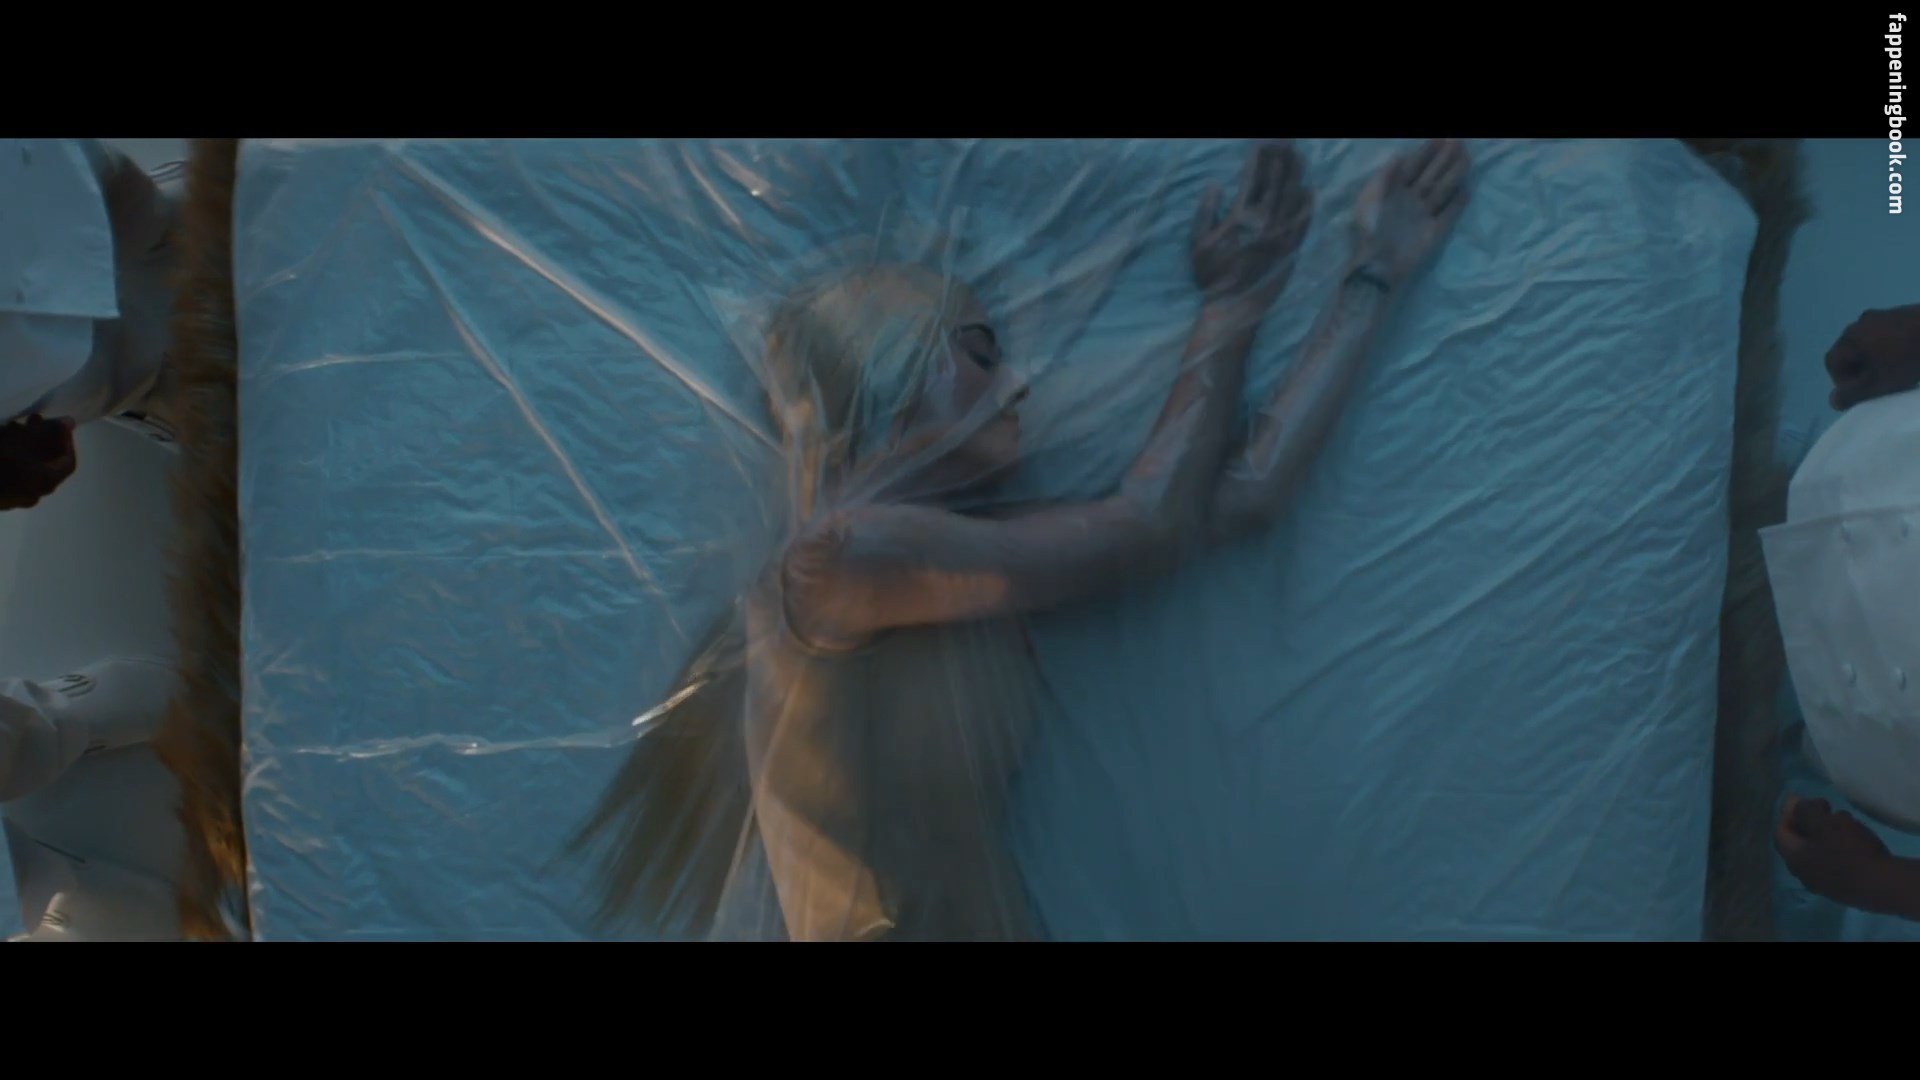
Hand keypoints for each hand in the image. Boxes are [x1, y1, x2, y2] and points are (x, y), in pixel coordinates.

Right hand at [0, 415, 77, 510]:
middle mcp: (32, 496)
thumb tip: (70, 422)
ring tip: (13, 426)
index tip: (59, 425)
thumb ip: (48, 430)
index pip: (68, 463)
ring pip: (26, 469)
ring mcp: (11, 500)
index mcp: (44, 482)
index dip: (66, 441)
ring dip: (25, 446)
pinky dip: (11, 459)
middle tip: (34, 419)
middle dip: (42, 439)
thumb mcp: (21, 438)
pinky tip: (1, 440)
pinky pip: (11, 476)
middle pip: (46, 465)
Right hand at [1190, 141, 1311, 309]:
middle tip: (1286, 140)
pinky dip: (1307, 205)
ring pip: (1292, 196)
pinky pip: (1303, 222)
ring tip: (1298, 156)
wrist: (1235, 306)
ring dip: (1295, 173)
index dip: (1258, 158)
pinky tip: (1310, 190)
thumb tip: (1214, 186)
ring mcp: (1281, 235)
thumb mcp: (1197, 243)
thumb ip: (1206, 212)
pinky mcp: (1291, 249)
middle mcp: (1264, 221)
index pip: (1252, 179)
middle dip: (1280, 158)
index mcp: (1240, 217)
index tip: (1261, 143)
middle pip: (1276, 182)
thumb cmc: (1212, 276)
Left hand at [1349, 138, 1469, 288]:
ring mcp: (1423, 216)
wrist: (1376, 264)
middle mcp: (1411, 201)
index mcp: (1394, 191)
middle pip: (1432, 175)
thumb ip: (1386, 176)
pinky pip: (1448, 215)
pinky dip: (1457, 204)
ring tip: (1467, 158)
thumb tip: (1399, 155)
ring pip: (1442, 190)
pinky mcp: (1433, 233)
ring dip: (1454, 174)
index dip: (1426, 152)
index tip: (1440, 137)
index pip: (1414, 167)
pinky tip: (1466, 191)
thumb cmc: (1369, 229)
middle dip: (1444, 158)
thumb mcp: (1370, 198)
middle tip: (1459, 141)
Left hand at [1775, 795, 1896, 910]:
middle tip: (1828, 808)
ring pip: (1820, 852)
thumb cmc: (1850, 851)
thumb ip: (1805, 811)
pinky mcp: (1845, 890)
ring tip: (1847, 821)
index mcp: (1794, 859)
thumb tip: (1793, 803)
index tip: (1805, 799)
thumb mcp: (1824, 823)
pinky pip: (1836, 863)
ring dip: (1829, 833)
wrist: (1884, 886)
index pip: (1781, 832)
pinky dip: (1841, 847)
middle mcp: (1805, 876)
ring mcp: (1826, 886)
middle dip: (1812, 821)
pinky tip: (1857, 840)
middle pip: (1801, 842)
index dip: (1789, 812)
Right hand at [1825, 303, 1919, 409]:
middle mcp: (1859, 323)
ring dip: (1875, 358)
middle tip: (1877, 383)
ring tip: (1894, 370)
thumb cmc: (1905, 359)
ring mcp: (1881, 315)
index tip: (1861, 393)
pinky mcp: (1901, 312)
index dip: (1842, 382)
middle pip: (1849, 352)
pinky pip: (1886, 334)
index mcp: (1849, 338)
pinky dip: (1890, 347)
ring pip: (1868, 342)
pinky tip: (1907, 355)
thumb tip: (1833, 401)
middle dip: (1859, 370)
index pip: (1832, 363)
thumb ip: (1851, 395)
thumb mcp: (1877, 384)